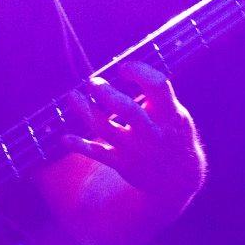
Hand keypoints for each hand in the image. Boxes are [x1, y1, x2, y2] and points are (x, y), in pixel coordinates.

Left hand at [63, 62, 205, 208]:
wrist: (179, 177)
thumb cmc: (172, 133)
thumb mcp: (176, 113)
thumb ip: (155, 95)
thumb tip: (124, 67)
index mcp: (170, 114)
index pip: (157, 85)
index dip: (139, 71)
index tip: (123, 68)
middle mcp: (153, 133)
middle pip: (128, 110)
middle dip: (107, 94)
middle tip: (93, 82)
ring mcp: (136, 150)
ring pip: (105, 129)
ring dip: (86, 111)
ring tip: (73, 96)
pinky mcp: (123, 164)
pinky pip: (97, 154)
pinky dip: (79, 146)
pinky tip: (65, 138)